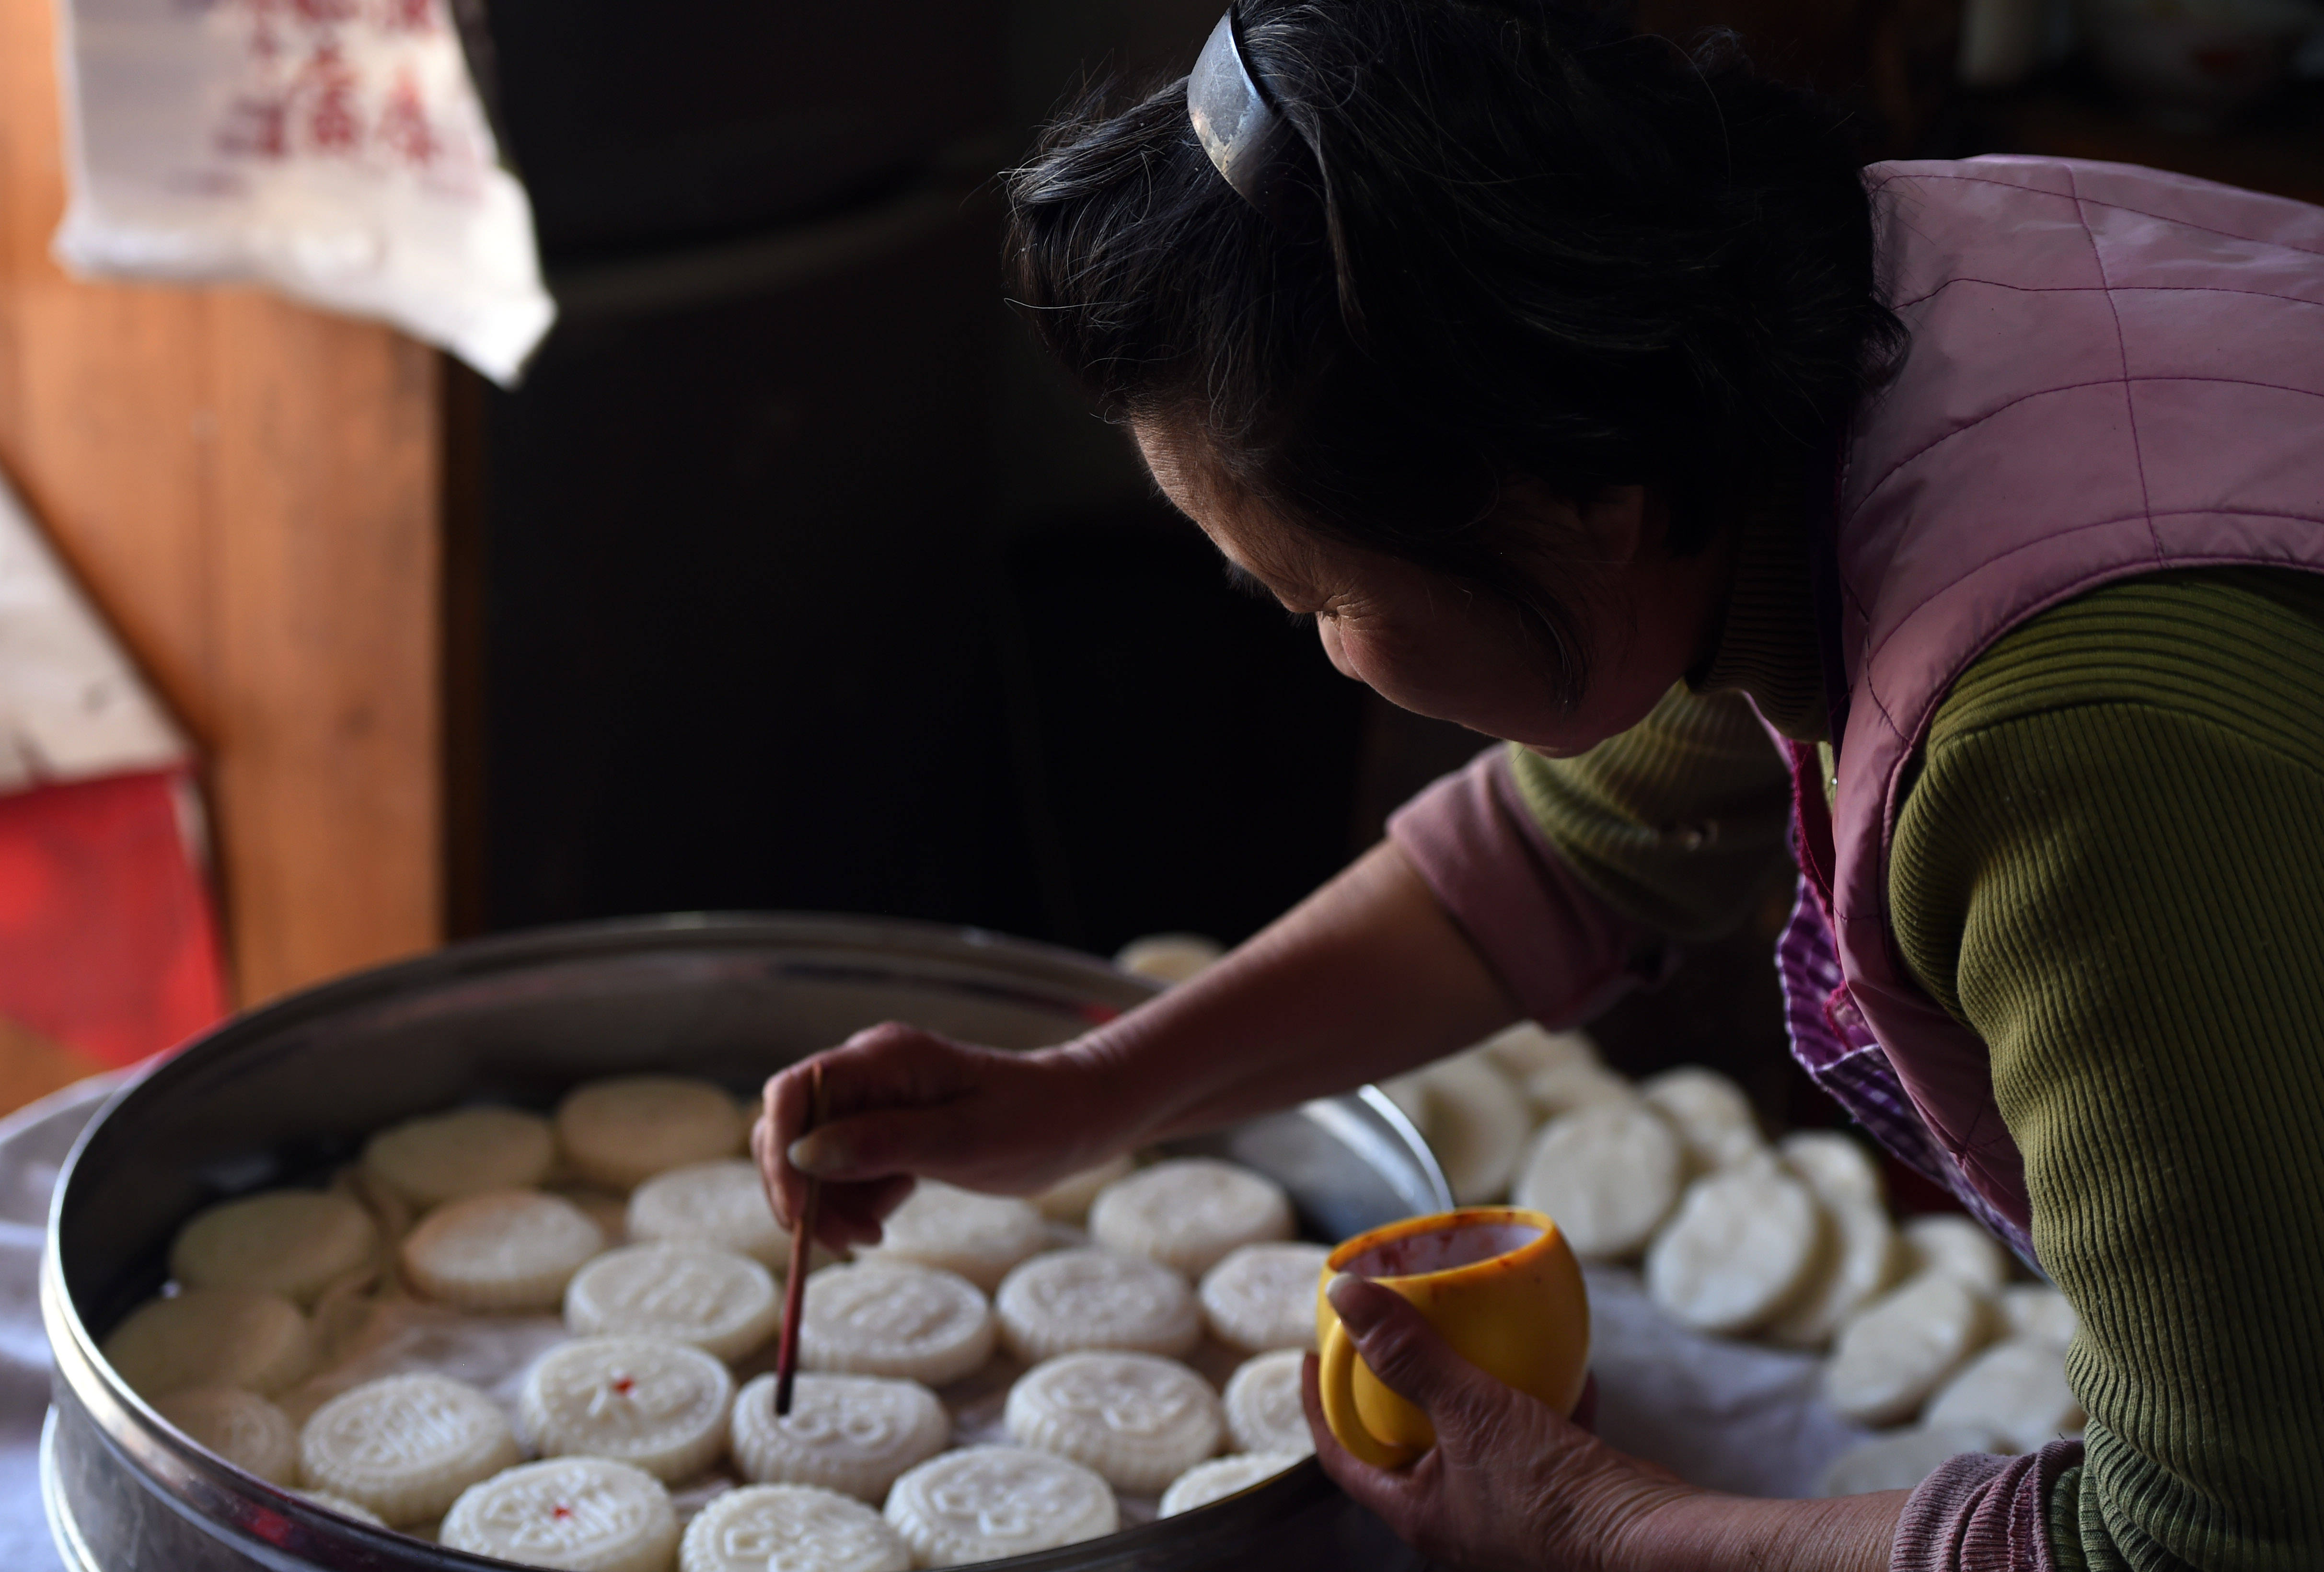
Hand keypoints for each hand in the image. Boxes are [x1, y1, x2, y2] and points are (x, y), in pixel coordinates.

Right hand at [753, 1022, 1121, 1251]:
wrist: (1075, 1120)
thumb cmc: (1033, 1121)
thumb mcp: (964, 1140)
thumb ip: (884, 1143)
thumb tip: (805, 1155)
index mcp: (883, 1058)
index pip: (793, 1092)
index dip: (781, 1153)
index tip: (801, 1213)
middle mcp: (868, 1072)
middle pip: (791, 1128)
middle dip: (803, 1190)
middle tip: (844, 1241)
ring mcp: (873, 1100)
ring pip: (811, 1157)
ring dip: (828, 1205)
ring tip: (871, 1237)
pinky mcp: (883, 1129)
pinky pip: (841, 1170)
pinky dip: (851, 1202)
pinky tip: (882, 1221)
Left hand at [1305, 1273, 1692, 1571]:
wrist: (1647, 1541)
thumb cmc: (1551, 1492)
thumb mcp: (1472, 1413)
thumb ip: (1410, 1356)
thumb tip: (1346, 1297)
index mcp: (1419, 1510)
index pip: (1341, 1458)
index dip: (1318, 1406)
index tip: (1312, 1354)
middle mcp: (1458, 1516)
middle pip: (1404, 1446)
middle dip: (1394, 1393)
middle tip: (1389, 1338)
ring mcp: (1509, 1509)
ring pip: (1472, 1441)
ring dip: (1469, 1391)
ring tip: (1468, 1340)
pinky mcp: (1557, 1496)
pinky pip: (1538, 1440)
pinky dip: (1545, 1402)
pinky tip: (1565, 1366)